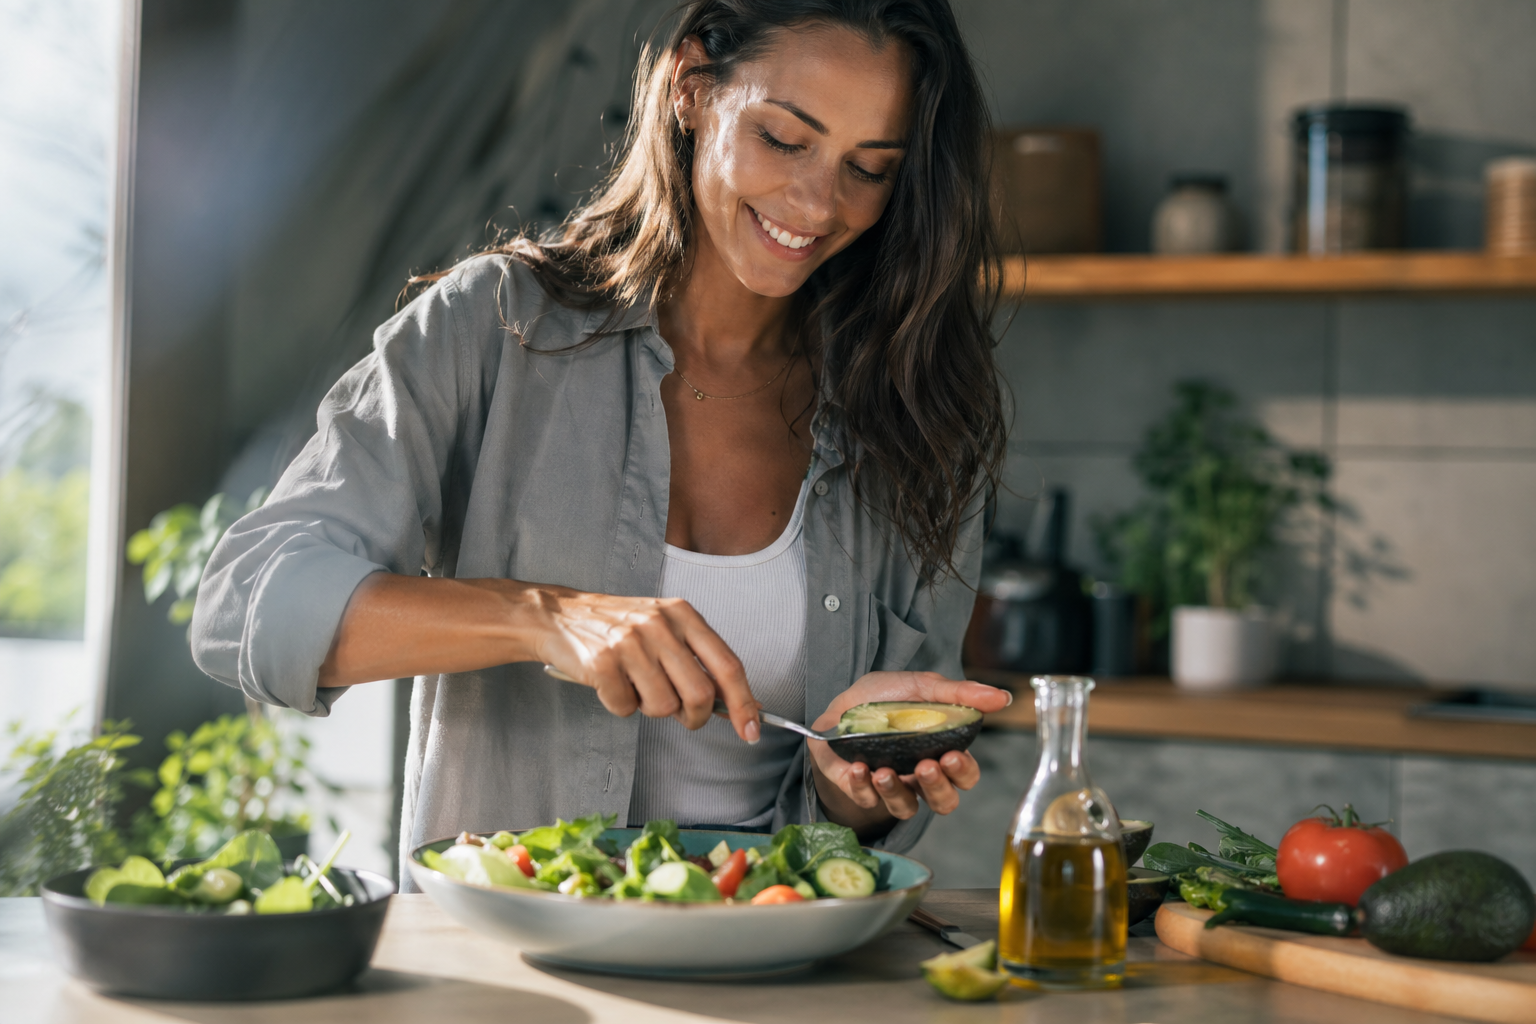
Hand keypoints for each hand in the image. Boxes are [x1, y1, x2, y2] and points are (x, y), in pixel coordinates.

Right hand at [531, 585, 760, 742]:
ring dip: (649, 708)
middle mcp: (659, 624)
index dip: (743, 703)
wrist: (559, 616)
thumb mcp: (665, 630)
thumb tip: (741, 703)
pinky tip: (610, 683)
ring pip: (662, 706)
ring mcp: (630, 642)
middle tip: (680, 715)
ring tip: (634, 685)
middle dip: (694, 717)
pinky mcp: (602, 662)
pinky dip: (619, 706)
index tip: (751, 730)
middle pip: (699, 693)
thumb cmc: (618, 628)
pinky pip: (625, 708)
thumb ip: (700, 661)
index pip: (727, 665)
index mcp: (682, 614)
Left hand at [806, 671, 1011, 835]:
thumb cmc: (885, 698)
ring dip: (896, 793)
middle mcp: (920, 777)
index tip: (952, 755)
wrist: (840, 704)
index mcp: (941, 753)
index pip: (965, 776)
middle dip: (938, 788)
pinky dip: (862, 787)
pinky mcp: (861, 790)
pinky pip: (867, 801)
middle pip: (944, 801)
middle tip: (925, 765)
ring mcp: (892, 787)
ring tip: (884, 771)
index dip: (963, 772)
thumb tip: (1003, 697)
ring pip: (906, 809)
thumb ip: (960, 694)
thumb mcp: (922, 687)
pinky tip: (858, 768)